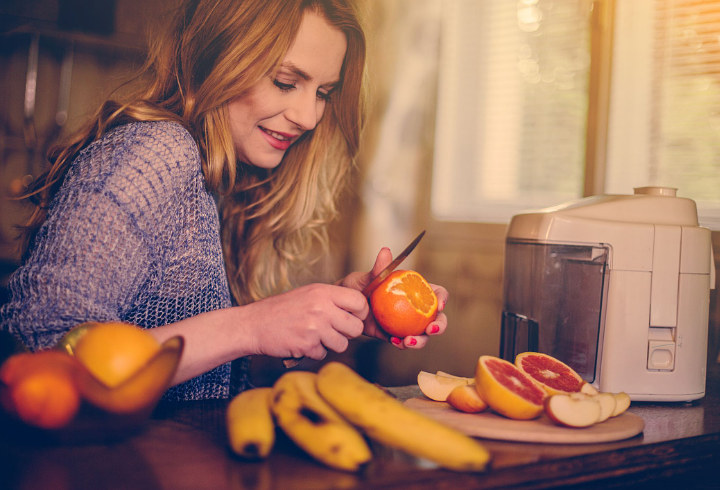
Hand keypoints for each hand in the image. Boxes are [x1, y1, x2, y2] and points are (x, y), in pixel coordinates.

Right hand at [239, 283, 369, 359]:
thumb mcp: (308, 293)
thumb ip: (332, 299)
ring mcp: (315, 328)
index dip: (359, 313)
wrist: (254, 324)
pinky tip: (302, 342)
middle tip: (333, 330)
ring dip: (330, 344)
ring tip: (315, 336)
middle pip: (356, 328)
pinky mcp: (307, 345)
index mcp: (323, 292)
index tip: (352, 317)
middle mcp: (322, 308)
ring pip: (342, 344)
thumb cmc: (281, 309)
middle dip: (347, 333)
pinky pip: (323, 354)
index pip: (359, 302)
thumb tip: (357, 308)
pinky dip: (314, 351)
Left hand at [339, 248, 448, 348]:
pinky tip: (395, 342)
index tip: (439, 305)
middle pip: (436, 318)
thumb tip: (386, 251)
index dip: (442, 298)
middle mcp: (413, 309)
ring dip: (420, 340)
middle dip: (439, 326)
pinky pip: (402, 343)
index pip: (435, 293)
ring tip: (408, 341)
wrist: (341, 306)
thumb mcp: (367, 277)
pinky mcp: (393, 336)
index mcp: (413, 291)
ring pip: (422, 335)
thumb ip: (378, 269)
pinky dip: (402, 344)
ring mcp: (404, 324)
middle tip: (430, 330)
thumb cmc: (356, 287)